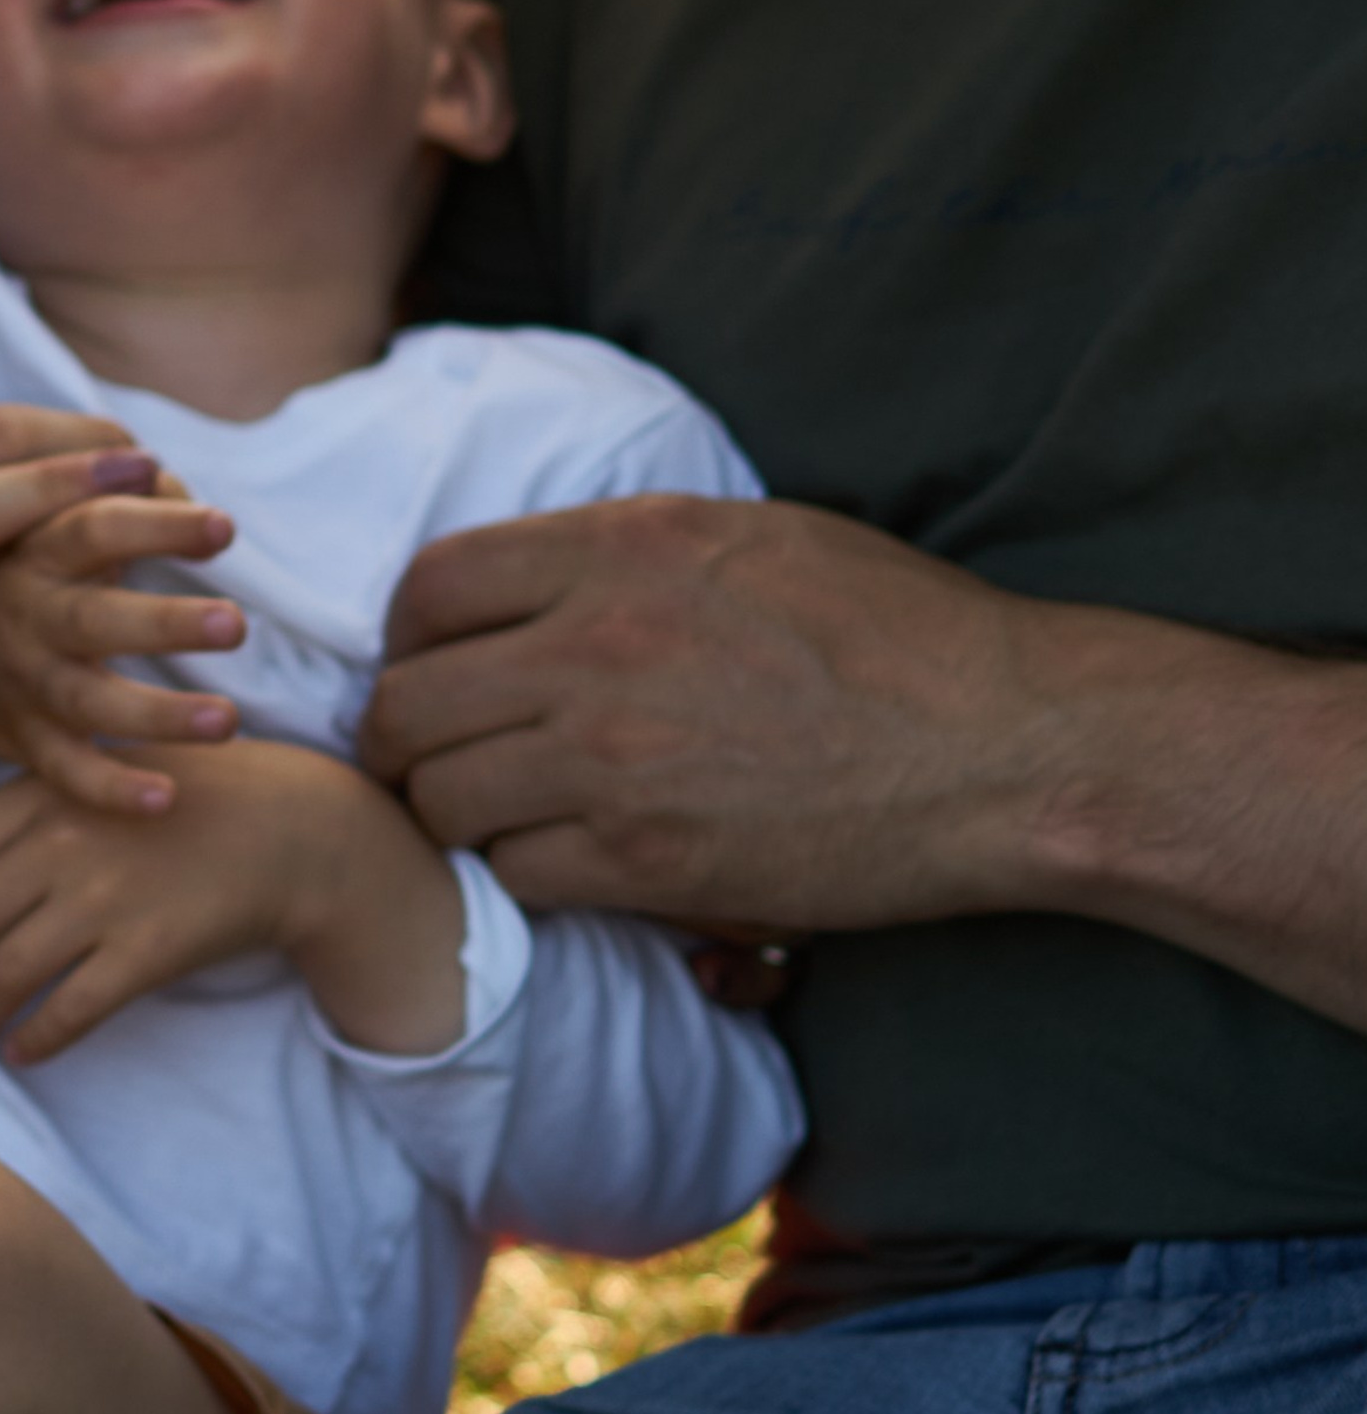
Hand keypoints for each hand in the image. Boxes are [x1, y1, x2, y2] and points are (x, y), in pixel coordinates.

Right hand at [0, 488, 249, 813]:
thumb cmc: (26, 563)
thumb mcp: (50, 515)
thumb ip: (118, 493)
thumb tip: (177, 487)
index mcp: (38, 550)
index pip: (97, 529)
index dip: (158, 526)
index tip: (225, 528)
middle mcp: (29, 615)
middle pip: (94, 620)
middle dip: (165, 624)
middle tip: (236, 624)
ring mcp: (26, 682)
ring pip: (89, 704)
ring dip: (159, 715)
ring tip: (228, 720)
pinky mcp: (26, 740)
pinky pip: (68, 773)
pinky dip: (112, 789)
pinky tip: (166, 797)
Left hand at [0, 740, 463, 1061]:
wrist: (287, 827)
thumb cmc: (193, 796)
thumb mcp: (105, 773)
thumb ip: (36, 803)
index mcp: (48, 790)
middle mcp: (63, 841)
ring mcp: (103, 899)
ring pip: (6, 972)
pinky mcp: (143, 953)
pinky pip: (66, 1012)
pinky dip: (36, 1040)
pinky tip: (27, 1049)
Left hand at [363, 492, 1089, 930]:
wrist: (1007, 743)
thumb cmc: (898, 630)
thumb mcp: (749, 535)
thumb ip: (627, 549)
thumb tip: (541, 578)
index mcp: (619, 548)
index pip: (430, 586)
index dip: (411, 635)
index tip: (434, 667)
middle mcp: (595, 642)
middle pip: (407, 702)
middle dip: (405, 740)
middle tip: (438, 761)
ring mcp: (614, 756)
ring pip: (444, 798)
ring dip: (457, 816)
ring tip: (497, 820)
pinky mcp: (650, 861)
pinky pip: (518, 876)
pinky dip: (526, 879)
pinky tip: (569, 866)